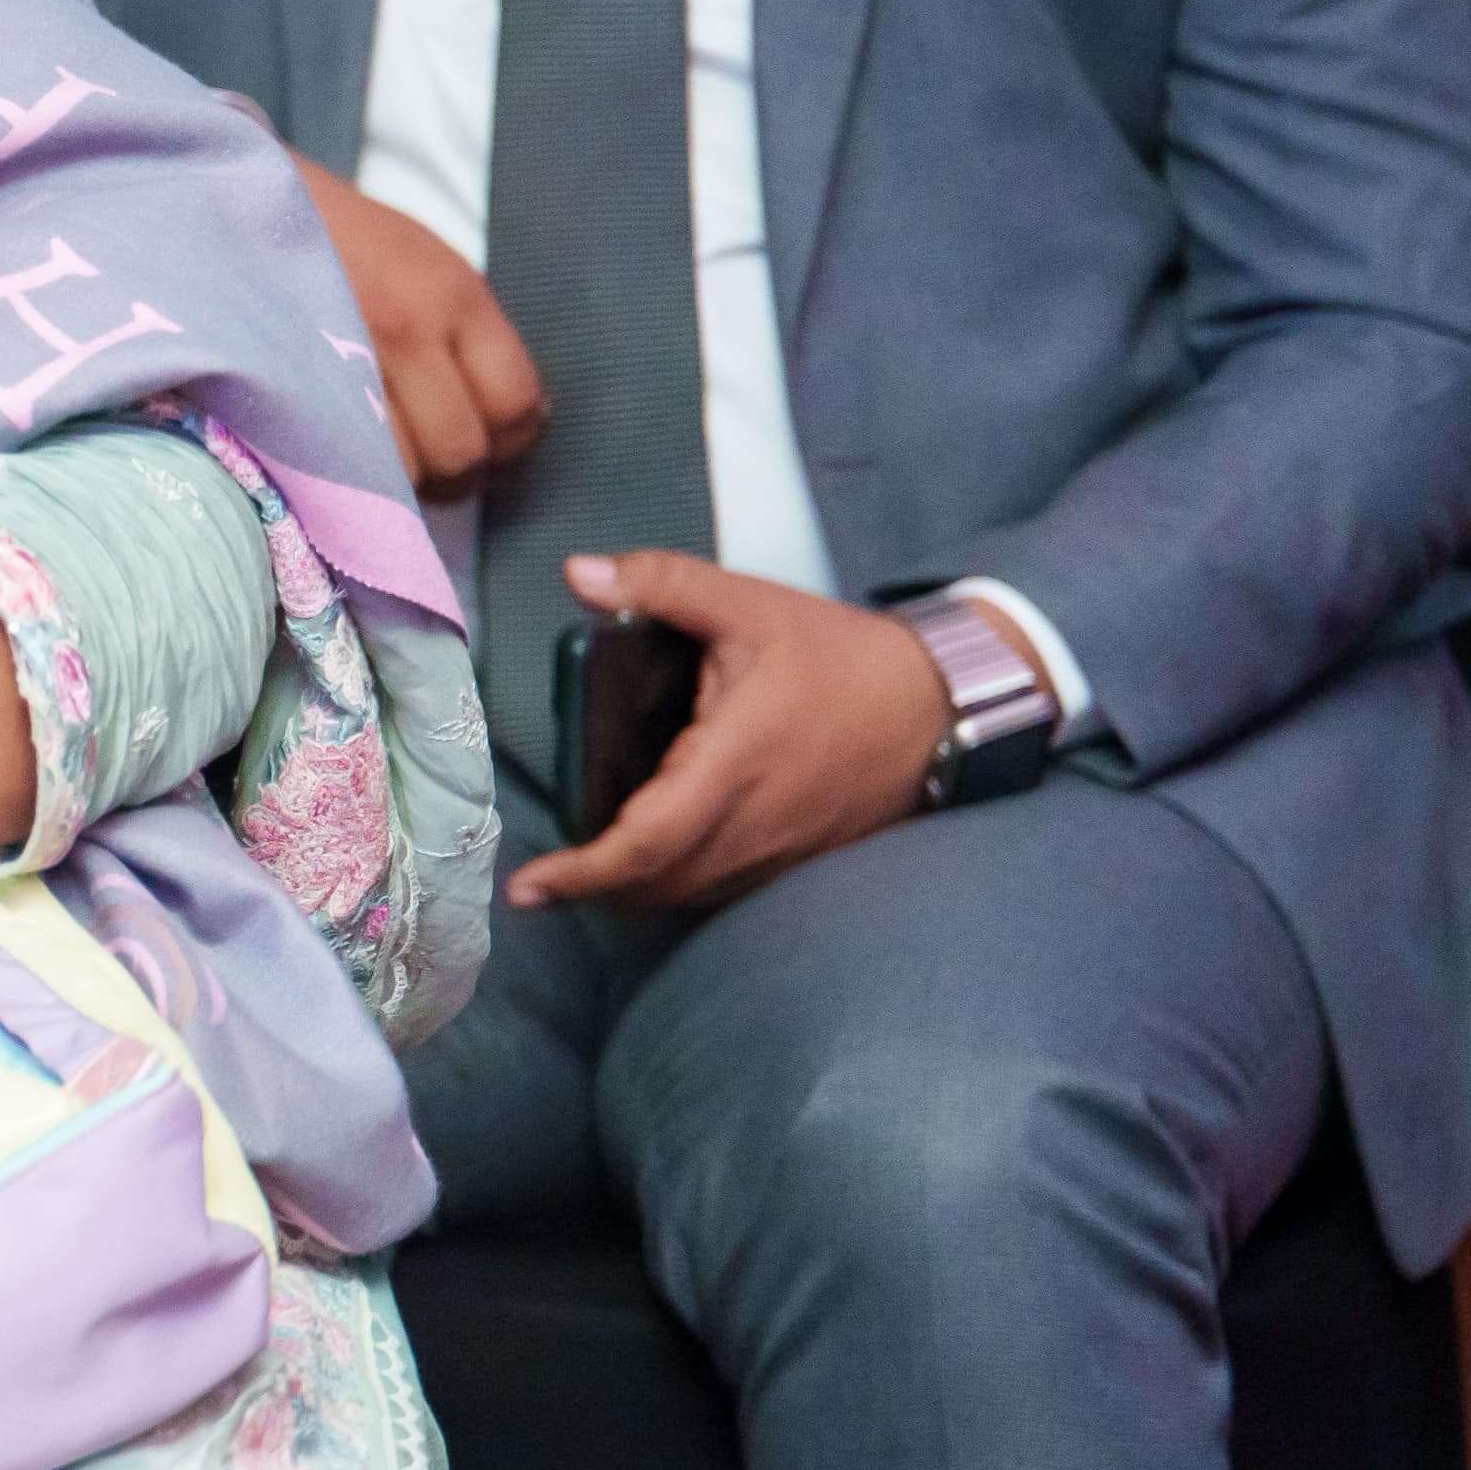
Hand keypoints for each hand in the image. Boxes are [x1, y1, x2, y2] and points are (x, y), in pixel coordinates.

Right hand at [289, 153, 541, 488]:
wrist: (237, 199)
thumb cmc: (337, 236)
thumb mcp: (424, 263)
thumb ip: (466, 335)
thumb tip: (507, 421)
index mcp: (455, 294)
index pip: (517, 403)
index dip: (509, 443)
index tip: (488, 447)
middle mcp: (410, 327)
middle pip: (462, 449)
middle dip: (453, 477)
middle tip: (431, 470)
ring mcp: (345, 356)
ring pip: (401, 470)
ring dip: (397, 486)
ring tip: (380, 467)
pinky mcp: (289, 382)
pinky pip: (340, 461)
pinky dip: (347, 476)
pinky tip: (340, 459)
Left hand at [503, 550, 947, 916]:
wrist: (940, 704)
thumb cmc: (840, 656)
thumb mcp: (747, 604)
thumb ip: (661, 585)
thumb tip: (577, 573)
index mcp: (734, 763)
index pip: (647, 842)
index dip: (584, 873)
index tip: (529, 886)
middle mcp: (755, 824)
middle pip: (657, 885)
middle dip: (594, 890)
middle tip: (543, 881)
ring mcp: (781, 852)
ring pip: (690, 896)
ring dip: (634, 892)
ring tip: (587, 872)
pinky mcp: (800, 860)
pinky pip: (725, 890)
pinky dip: (679, 886)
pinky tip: (655, 861)